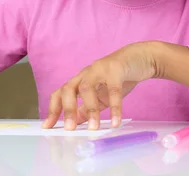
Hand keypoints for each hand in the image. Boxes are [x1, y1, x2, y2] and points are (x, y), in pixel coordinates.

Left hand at [43, 41, 157, 130]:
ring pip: (87, 88)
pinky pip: (113, 90)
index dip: (53, 110)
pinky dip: (114, 107)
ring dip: (89, 109)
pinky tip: (116, 122)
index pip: (60, 93)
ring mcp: (100, 70)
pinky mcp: (116, 70)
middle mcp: (86, 73)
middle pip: (68, 88)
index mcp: (80, 80)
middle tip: (69, 129)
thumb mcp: (101, 95)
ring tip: (94, 128)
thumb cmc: (118, 77)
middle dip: (67, 109)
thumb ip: (87, 107)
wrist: (141, 58)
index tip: (47, 127)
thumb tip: (75, 122)